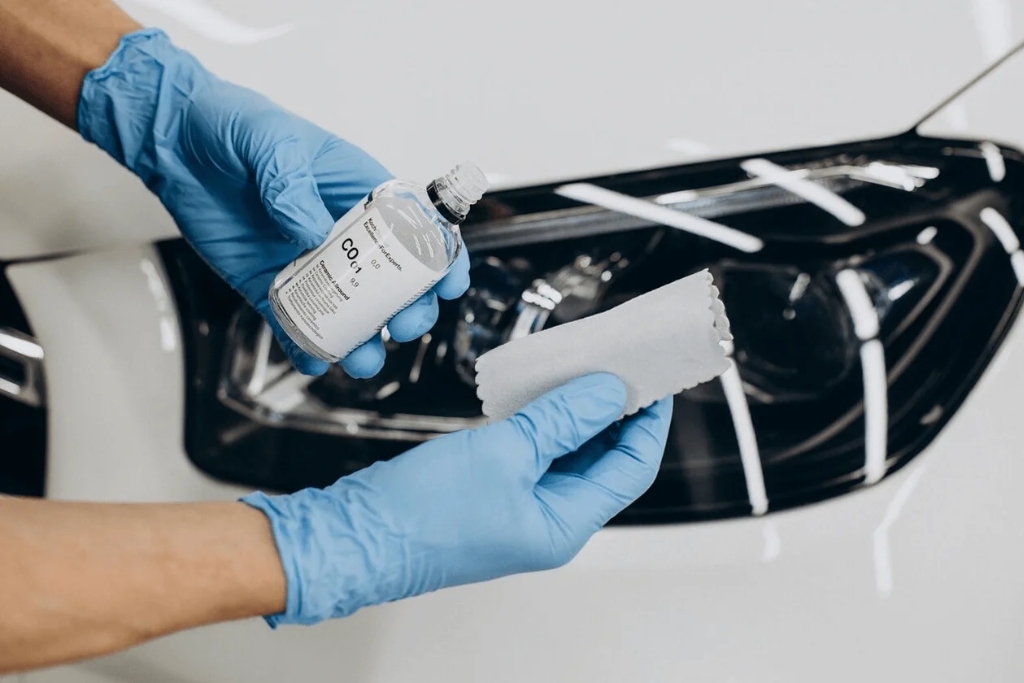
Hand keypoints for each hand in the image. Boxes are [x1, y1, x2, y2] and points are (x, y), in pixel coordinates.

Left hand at [77, 29, 469, 376]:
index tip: (449, 284)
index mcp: (358, 194)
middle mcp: (341, 235)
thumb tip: (311, 233)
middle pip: (393, 282)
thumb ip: (291, 184)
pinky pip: (294, 323)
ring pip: (350, 312)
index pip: (416, 229)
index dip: (441, 258)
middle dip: (408, 310)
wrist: (173, 142)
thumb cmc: (231, 124)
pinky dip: (306, 346)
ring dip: (363, 339)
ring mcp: (308, 264)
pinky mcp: (270, 284)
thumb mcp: (269, 139)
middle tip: (402, 325)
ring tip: (361, 358)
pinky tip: (313, 360)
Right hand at [242, 374, 672, 625]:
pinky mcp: (492, 491)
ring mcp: (519, 507)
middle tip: (618, 365)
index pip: (631, 468)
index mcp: (563, 524)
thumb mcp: (503, 453)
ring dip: (576, 412)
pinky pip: (533, 452)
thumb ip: (561, 419)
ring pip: (566, 453)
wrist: (352, 536)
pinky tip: (540, 391)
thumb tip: (607, 391)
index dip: (648, 421)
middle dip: (614, 410)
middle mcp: (547, 520)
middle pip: (603, 459)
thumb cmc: (420, 515)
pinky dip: (542, 421)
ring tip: (582, 369)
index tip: (653, 379)